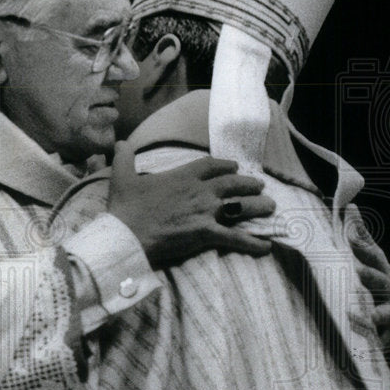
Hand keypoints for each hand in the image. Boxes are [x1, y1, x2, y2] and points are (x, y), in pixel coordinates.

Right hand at [108, 141, 275, 268]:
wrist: (125, 236)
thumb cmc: (125, 208)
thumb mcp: (121, 178)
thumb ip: (124, 158)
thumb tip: (119, 143)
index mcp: (182, 176)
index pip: (211, 165)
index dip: (225, 165)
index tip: (235, 167)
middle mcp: (200, 191)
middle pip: (233, 184)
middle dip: (249, 184)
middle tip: (260, 186)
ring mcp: (206, 212)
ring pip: (241, 207)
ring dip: (258, 207)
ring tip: (271, 207)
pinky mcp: (207, 234)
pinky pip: (237, 238)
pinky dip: (253, 243)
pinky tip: (266, 246)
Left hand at [345, 203, 389, 349]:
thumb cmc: (375, 284)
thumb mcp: (368, 259)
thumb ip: (359, 235)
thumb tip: (351, 206)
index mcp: (381, 269)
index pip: (372, 254)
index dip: (361, 244)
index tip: (348, 235)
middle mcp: (389, 289)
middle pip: (382, 281)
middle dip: (371, 276)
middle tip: (356, 271)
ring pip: (385, 312)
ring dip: (374, 312)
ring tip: (358, 313)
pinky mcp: (387, 334)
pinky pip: (380, 337)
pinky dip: (369, 336)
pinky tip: (356, 336)